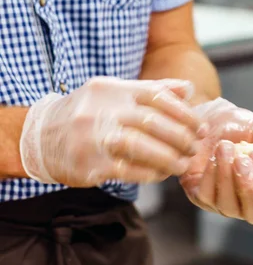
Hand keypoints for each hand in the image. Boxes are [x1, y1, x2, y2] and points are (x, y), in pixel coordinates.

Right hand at [20, 77, 204, 186]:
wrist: (40, 137)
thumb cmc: (86, 115)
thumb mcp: (114, 94)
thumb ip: (152, 91)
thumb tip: (188, 89)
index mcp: (112, 90)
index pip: (156, 96)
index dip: (184, 114)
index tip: (199, 128)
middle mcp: (102, 111)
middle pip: (152, 122)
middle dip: (181, 138)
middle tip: (194, 149)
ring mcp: (93, 137)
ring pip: (140, 147)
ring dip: (168, 159)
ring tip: (182, 165)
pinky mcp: (89, 164)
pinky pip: (127, 170)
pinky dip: (149, 174)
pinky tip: (161, 175)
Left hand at [180, 98, 252, 225]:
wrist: (210, 121)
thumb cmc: (243, 129)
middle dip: (249, 188)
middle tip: (241, 159)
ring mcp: (228, 206)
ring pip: (229, 206)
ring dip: (226, 177)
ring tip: (225, 147)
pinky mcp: (205, 200)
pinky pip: (208, 196)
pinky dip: (210, 175)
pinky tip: (213, 155)